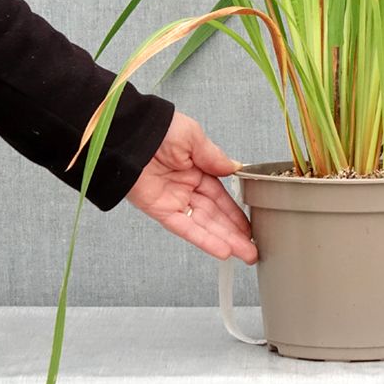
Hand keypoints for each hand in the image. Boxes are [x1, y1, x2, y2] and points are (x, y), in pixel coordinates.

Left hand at [126, 110, 256, 263]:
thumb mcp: (194, 137)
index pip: (221, 196)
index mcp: (196, 168)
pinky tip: (221, 250)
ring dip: (225, 241)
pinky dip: (203, 239)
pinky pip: (184, 228)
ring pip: (204, 225)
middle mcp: (186, 187)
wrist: (131, 135)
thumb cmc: (160, 129)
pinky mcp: (160, 210)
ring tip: (245, 255)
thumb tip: (234, 167)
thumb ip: (214, 157)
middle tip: (252, 250)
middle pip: (215, 215)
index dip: (236, 213)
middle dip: (235, 233)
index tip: (250, 226)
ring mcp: (174, 200)